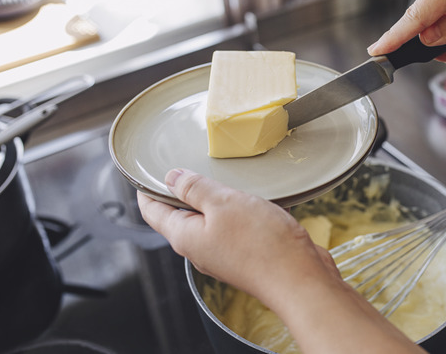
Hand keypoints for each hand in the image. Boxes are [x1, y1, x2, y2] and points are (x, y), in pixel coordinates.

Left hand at [137, 168, 337, 304]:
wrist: (299, 279)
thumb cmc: (262, 245)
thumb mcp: (224, 203)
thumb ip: (195, 188)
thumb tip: (172, 178)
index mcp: (186, 236)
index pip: (153, 211)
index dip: (147, 189)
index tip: (146, 172)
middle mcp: (201, 248)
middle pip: (181, 216)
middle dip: (182, 192)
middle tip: (187, 166)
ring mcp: (224, 253)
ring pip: (211, 220)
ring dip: (216, 200)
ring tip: (225, 177)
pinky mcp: (248, 255)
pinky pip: (236, 228)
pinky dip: (240, 211)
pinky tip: (256, 199)